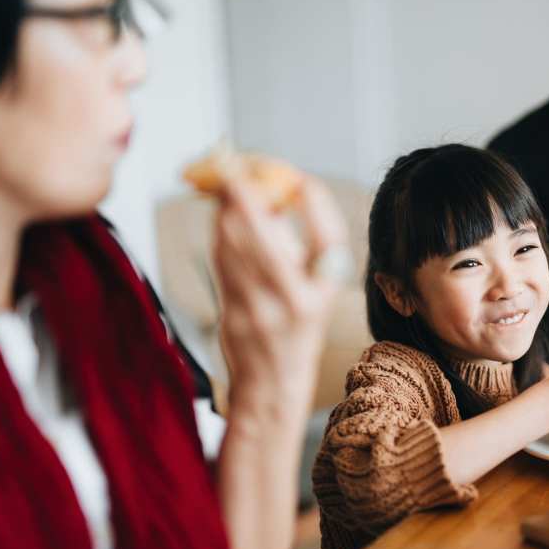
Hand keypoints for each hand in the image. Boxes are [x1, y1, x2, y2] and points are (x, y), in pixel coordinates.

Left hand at [212, 174, 347, 420]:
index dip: (314, 202)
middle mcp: (295, 300)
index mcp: (323, 292)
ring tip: (229, 186)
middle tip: (240, 167)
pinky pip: (222, 260)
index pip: (327, 239)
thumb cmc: (298, 330)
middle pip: (266, 231)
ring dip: (228, 207)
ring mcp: (260, 308)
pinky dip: (221, 232)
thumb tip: (275, 196)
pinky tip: (223, 220)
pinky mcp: (233, 312)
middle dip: (247, 192)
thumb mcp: (317, 290)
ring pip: (236, 242)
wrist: (272, 382)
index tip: (300, 178)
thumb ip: (303, 246)